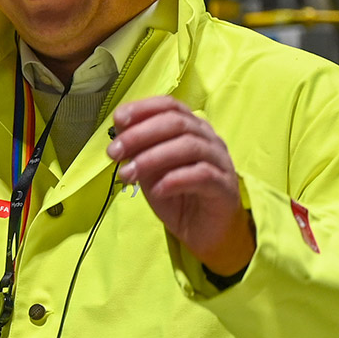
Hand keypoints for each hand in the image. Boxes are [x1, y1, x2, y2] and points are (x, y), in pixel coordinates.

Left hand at [108, 96, 254, 276]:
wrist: (203, 232)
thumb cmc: (177, 195)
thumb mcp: (150, 170)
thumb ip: (138, 151)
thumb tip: (118, 133)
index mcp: (191, 129)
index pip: (170, 106)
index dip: (143, 108)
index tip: (118, 119)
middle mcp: (208, 139)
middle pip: (177, 123)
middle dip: (140, 134)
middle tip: (114, 152)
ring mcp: (220, 161)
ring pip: (189, 146)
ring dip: (152, 158)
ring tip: (128, 174)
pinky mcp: (224, 186)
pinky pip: (202, 175)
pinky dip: (175, 179)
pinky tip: (157, 190)